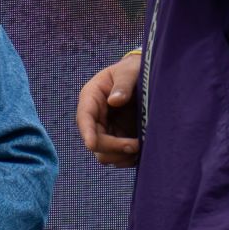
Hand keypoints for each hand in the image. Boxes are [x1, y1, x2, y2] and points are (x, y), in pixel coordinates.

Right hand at [76, 49, 143, 167]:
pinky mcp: (118, 140)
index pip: (84, 118)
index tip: (91, 144)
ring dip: (120, 156)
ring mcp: (106, 131)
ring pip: (103, 155)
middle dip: (113, 147)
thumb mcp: (129, 71)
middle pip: (94, 142)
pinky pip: (117, 158)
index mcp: (91, 98)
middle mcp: (94, 118)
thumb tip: (114, 101)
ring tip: (141, 149)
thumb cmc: (133, 70)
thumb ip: (123, 84)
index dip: (87, 132)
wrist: (144, 77)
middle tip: (136, 145)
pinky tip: (142, 152)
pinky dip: (127, 159)